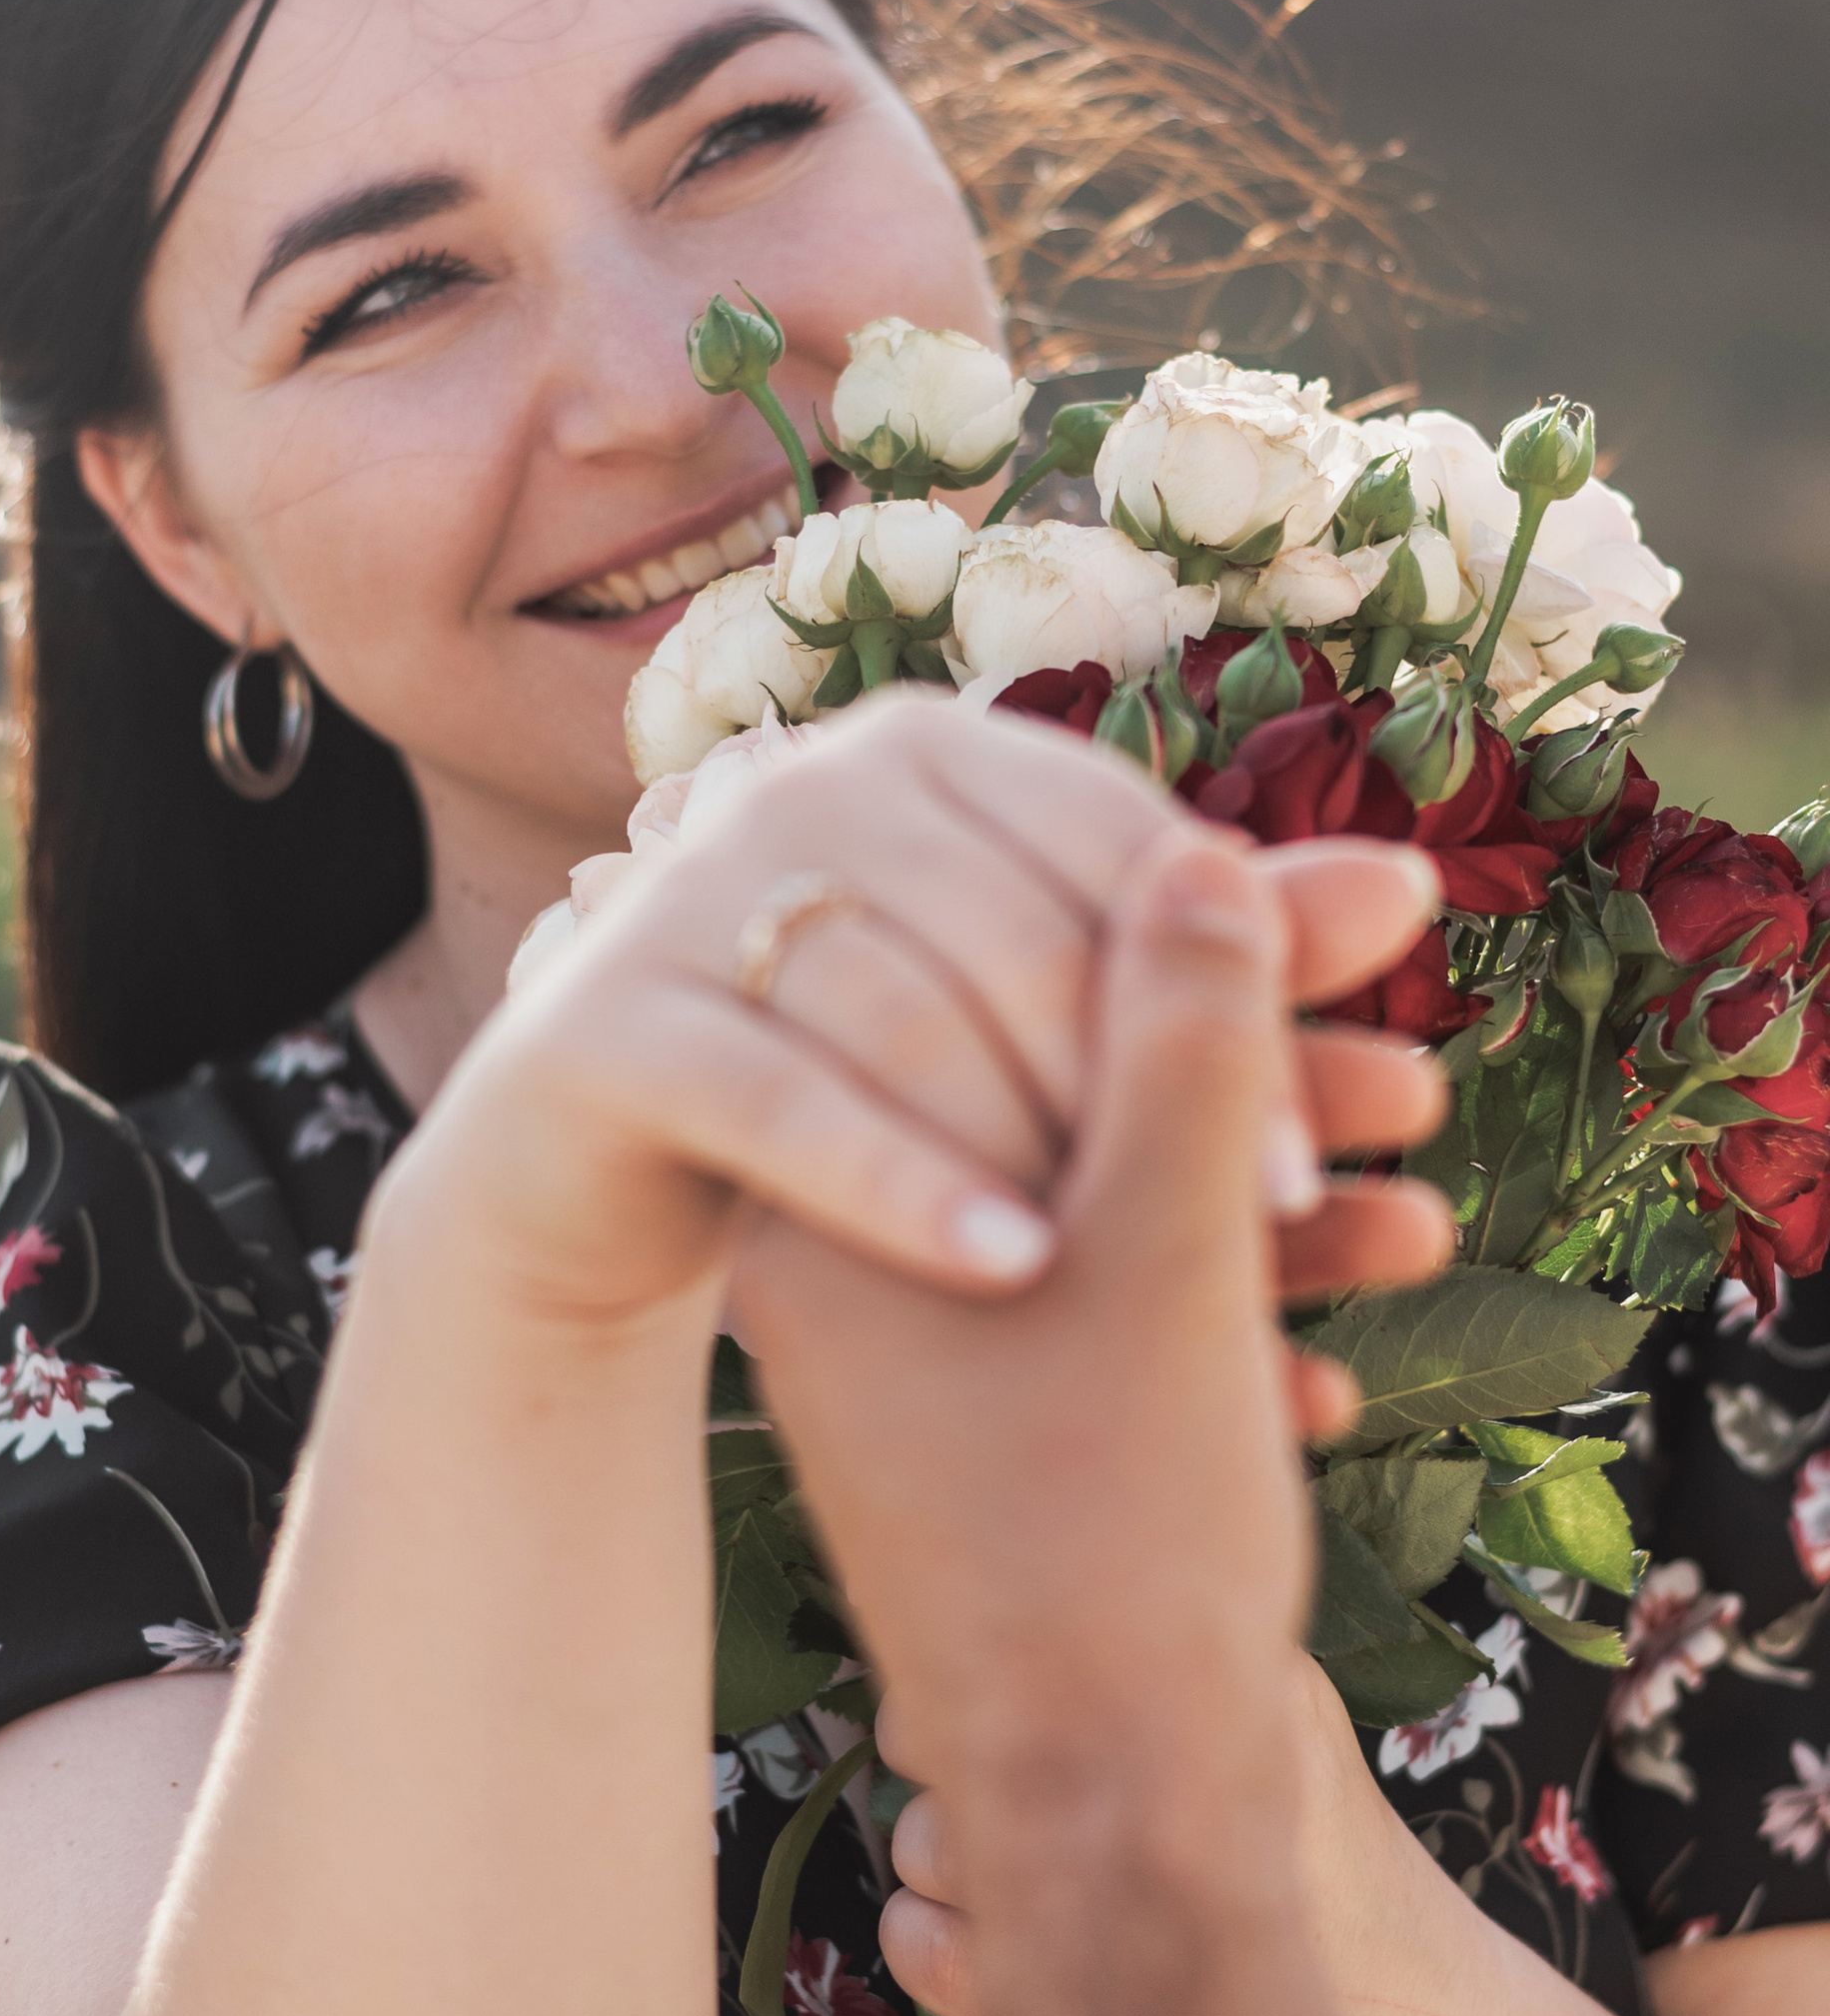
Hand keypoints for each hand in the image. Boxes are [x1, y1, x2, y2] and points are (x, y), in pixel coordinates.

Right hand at [383, 690, 1446, 1348]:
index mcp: (931, 751)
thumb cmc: (867, 1088)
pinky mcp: (603, 1023)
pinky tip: (1009, 1264)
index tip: (1366, 1124)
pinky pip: (776, 1098)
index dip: (1254, 978)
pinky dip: (900, 1185)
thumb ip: (1198, 971)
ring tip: (1154, 1253)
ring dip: (1039, 1132)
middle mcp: (804, 784)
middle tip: (1285, 1217)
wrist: (607, 1172)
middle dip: (1166, 1077)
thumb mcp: (1040, 1037)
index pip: (1126, 840)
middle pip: (1026, 924)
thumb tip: (1411, 891)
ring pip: (906, 1006)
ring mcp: (687, 893)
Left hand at [733, 820, 1450, 2008]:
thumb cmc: (1117, 1536)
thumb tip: (1196, 855)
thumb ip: (1181, 1041)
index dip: (1146, 920)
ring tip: (1419, 1138)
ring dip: (1259, 1160)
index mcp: (822, 1198)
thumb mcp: (1172, 1250)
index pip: (963, 973)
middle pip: (1037, 1071)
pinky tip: (1369, 1272)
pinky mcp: (997, 1419)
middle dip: (1229, 1041)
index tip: (1294, 902)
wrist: (1112, 1810)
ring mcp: (916, 1347)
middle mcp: (842, 1259)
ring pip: (1090, 1188)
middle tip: (1380, 993)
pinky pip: (1106, 1292)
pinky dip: (1229, 1278)